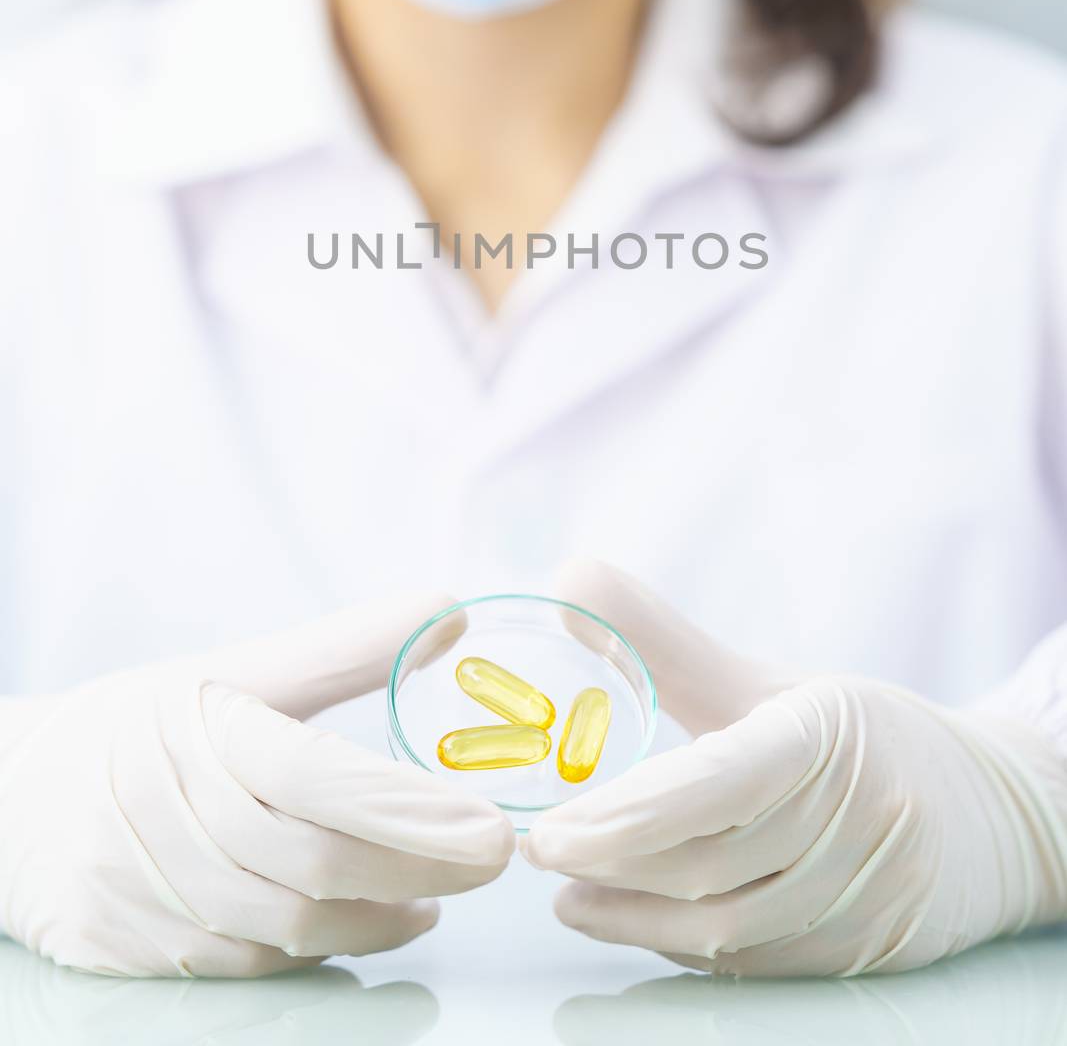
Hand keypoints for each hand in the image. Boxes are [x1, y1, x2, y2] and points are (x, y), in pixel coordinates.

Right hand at [0, 594, 513, 976]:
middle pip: (315, 861)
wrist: (9, 796)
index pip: (317, 777)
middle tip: (495, 856)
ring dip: (379, 916)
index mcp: (201, 732)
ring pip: (287, 923)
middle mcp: (172, 816)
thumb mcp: (233, 667)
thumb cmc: (138, 723)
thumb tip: (451, 610)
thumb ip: (345, 646)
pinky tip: (371, 922)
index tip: (490, 821)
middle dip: (419, 866)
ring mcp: (147, 892)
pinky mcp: (130, 950)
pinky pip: (244, 962)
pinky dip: (320, 948)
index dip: (408, 807)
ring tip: (441, 896)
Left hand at [524, 561, 1066, 976]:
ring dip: (635, 915)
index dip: (630, 812)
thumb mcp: (772, 681)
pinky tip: (634, 919)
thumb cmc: (859, 735)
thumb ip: (665, 640)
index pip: (722, 781)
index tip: (554, 826)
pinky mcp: (865, 950)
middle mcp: (856, 820)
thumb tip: (565, 583)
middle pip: (711, 863)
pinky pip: (757, 960)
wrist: (988, 812)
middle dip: (612, 863)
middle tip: (539, 850)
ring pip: (729, 925)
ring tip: (567, 891)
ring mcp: (866, 895)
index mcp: (826, 736)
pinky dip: (684, 943)